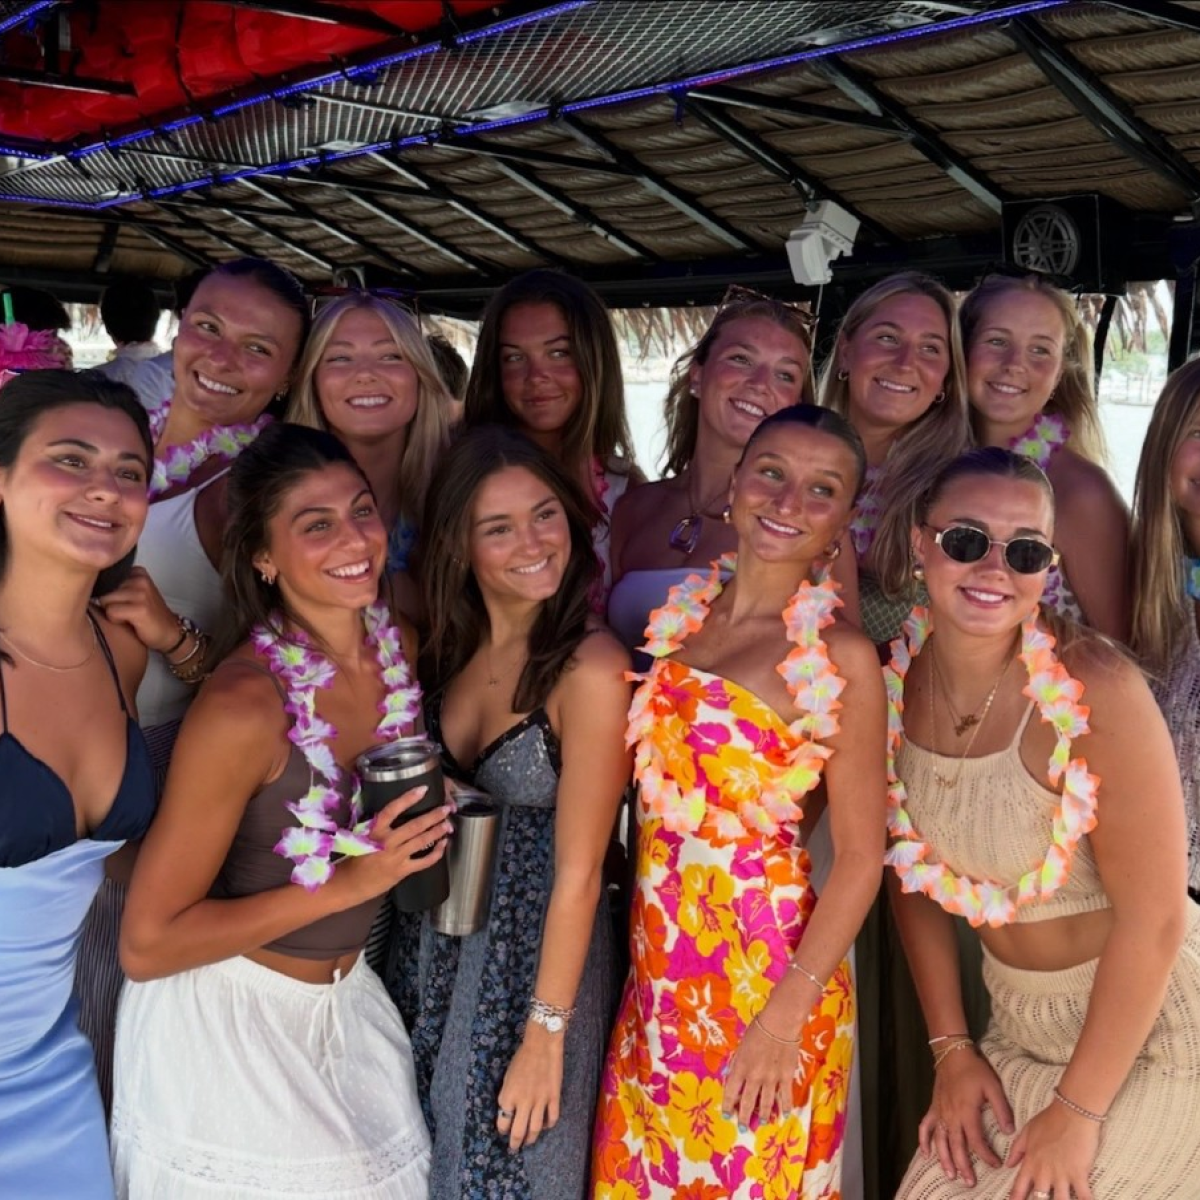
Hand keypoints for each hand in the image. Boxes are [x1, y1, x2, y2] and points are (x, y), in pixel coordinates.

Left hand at [92, 566, 180, 652]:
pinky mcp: (140, 608)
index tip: (120, 600)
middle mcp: (140, 579)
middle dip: (109, 602)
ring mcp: (141, 593)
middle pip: (103, 589)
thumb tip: (82, 584)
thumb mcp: (133, 593)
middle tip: (126, 610)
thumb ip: (116, 585)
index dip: (107, 591)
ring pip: (105, 601)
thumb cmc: (147, 614)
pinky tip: (130, 622)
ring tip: (128, 616)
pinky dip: (117, 620)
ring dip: (112, 612)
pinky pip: (111, 612)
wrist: (169, 632)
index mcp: (137, 572)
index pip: (105, 576)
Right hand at [340, 787, 451, 903]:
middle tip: (447, 808)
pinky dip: (436, 853)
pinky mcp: (402, 871)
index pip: (392, 810)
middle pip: (414, 826)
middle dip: (433, 816)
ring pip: (421, 841)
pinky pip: (424, 861)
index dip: (408, 798)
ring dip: (437, 831)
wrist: (350, 884)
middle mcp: (387, 842)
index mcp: (374, 830)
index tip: (423, 789)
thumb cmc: (356, 858)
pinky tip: (444, 845)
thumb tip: (399, 813)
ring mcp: (396, 857)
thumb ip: (380, 826)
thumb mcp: (364, 836)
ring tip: (448, 824)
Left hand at [495, 1025, 563, 1151]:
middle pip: (518, 1131)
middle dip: (515, 1143)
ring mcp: (540, 1101)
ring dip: (530, 1139)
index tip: (503, 1131)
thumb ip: (508, 1095)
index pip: (502, 1121)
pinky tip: (545, 1126)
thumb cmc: (521, 1057)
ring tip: (528, 1142)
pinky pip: (552, 1118)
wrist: (542, 1044)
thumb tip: (509, 1109)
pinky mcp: (554, 1097)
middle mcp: (523, 1102)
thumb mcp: (508, 1076)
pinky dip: (548, 1125)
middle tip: (514, 1148)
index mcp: (508, 1096)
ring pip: (535, 1129)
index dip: (502, 1129)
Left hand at [722, 1012, 800, 1128]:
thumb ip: (737, 1062)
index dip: (729, 1105)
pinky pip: (785, 1096)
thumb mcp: (741, 1046)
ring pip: (766, 1103)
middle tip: (743, 1127)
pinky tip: (784, 1114)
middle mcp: (754, 1077)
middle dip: (745, 1116)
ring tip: (762, 1123)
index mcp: (740, 1068)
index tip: (727, 1115)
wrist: (780, 1024)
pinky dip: (785, 1106)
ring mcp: (771, 1079)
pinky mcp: (786, 1077)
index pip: (731, 1092)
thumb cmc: (757, 1030)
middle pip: (748, 1102)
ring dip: (763, 1115)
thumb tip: (731, 1075)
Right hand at [919, 1046, 1014, 1186]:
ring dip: (944, 1159)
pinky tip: (924, 1153)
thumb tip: (1009, 1132)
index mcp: (967, 1112)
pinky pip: (925, 1126)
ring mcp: (940, 1112)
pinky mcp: (933, 1107)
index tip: (996, 1165)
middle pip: (956, 1146)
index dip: (986, 1155)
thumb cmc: (974, 1070)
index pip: (976, 1141)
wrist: (952, 1054)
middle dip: (963, 1166)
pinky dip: (923, 1140)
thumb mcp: (993, 1087)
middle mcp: (951, 1116)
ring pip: (940, 1140)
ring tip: (950, 1175)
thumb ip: (1001, 1110)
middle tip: (969, 1183)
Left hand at [1006, 1100, 1100, 1199]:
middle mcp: (1044, 1172)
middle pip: (1039, 1198)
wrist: (1072, 1113)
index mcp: (1031, 1162)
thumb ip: (1017, 1149)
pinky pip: (1083, 1197)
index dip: (1016, 1199)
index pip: (1020, 1186)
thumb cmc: (1050, 1120)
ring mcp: (1062, 1175)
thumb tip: (1008, 1165)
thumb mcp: (1027, 1131)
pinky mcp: (1079, 1174)